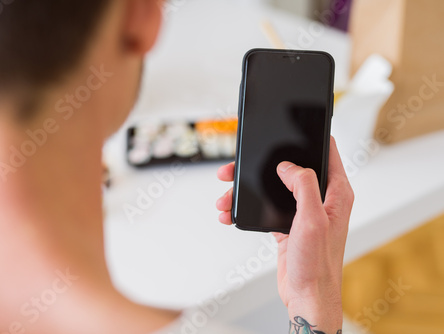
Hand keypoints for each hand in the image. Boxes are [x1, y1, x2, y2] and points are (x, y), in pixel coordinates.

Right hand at [216, 137, 353, 332]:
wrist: (307, 296)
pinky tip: (230, 211)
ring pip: (271, 186)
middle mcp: (319, 198)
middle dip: (261, 165)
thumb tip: (287, 165)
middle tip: (237, 165)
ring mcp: (301, 210)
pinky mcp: (286, 222)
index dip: (309, 136)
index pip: (326, 152)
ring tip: (225, 195)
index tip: (289, 124)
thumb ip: (303, 186)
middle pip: (288, 168)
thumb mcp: (313, 220)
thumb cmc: (318, 263)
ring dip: (247, 188)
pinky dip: (246, 206)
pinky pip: (263, 206)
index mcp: (335, 192)